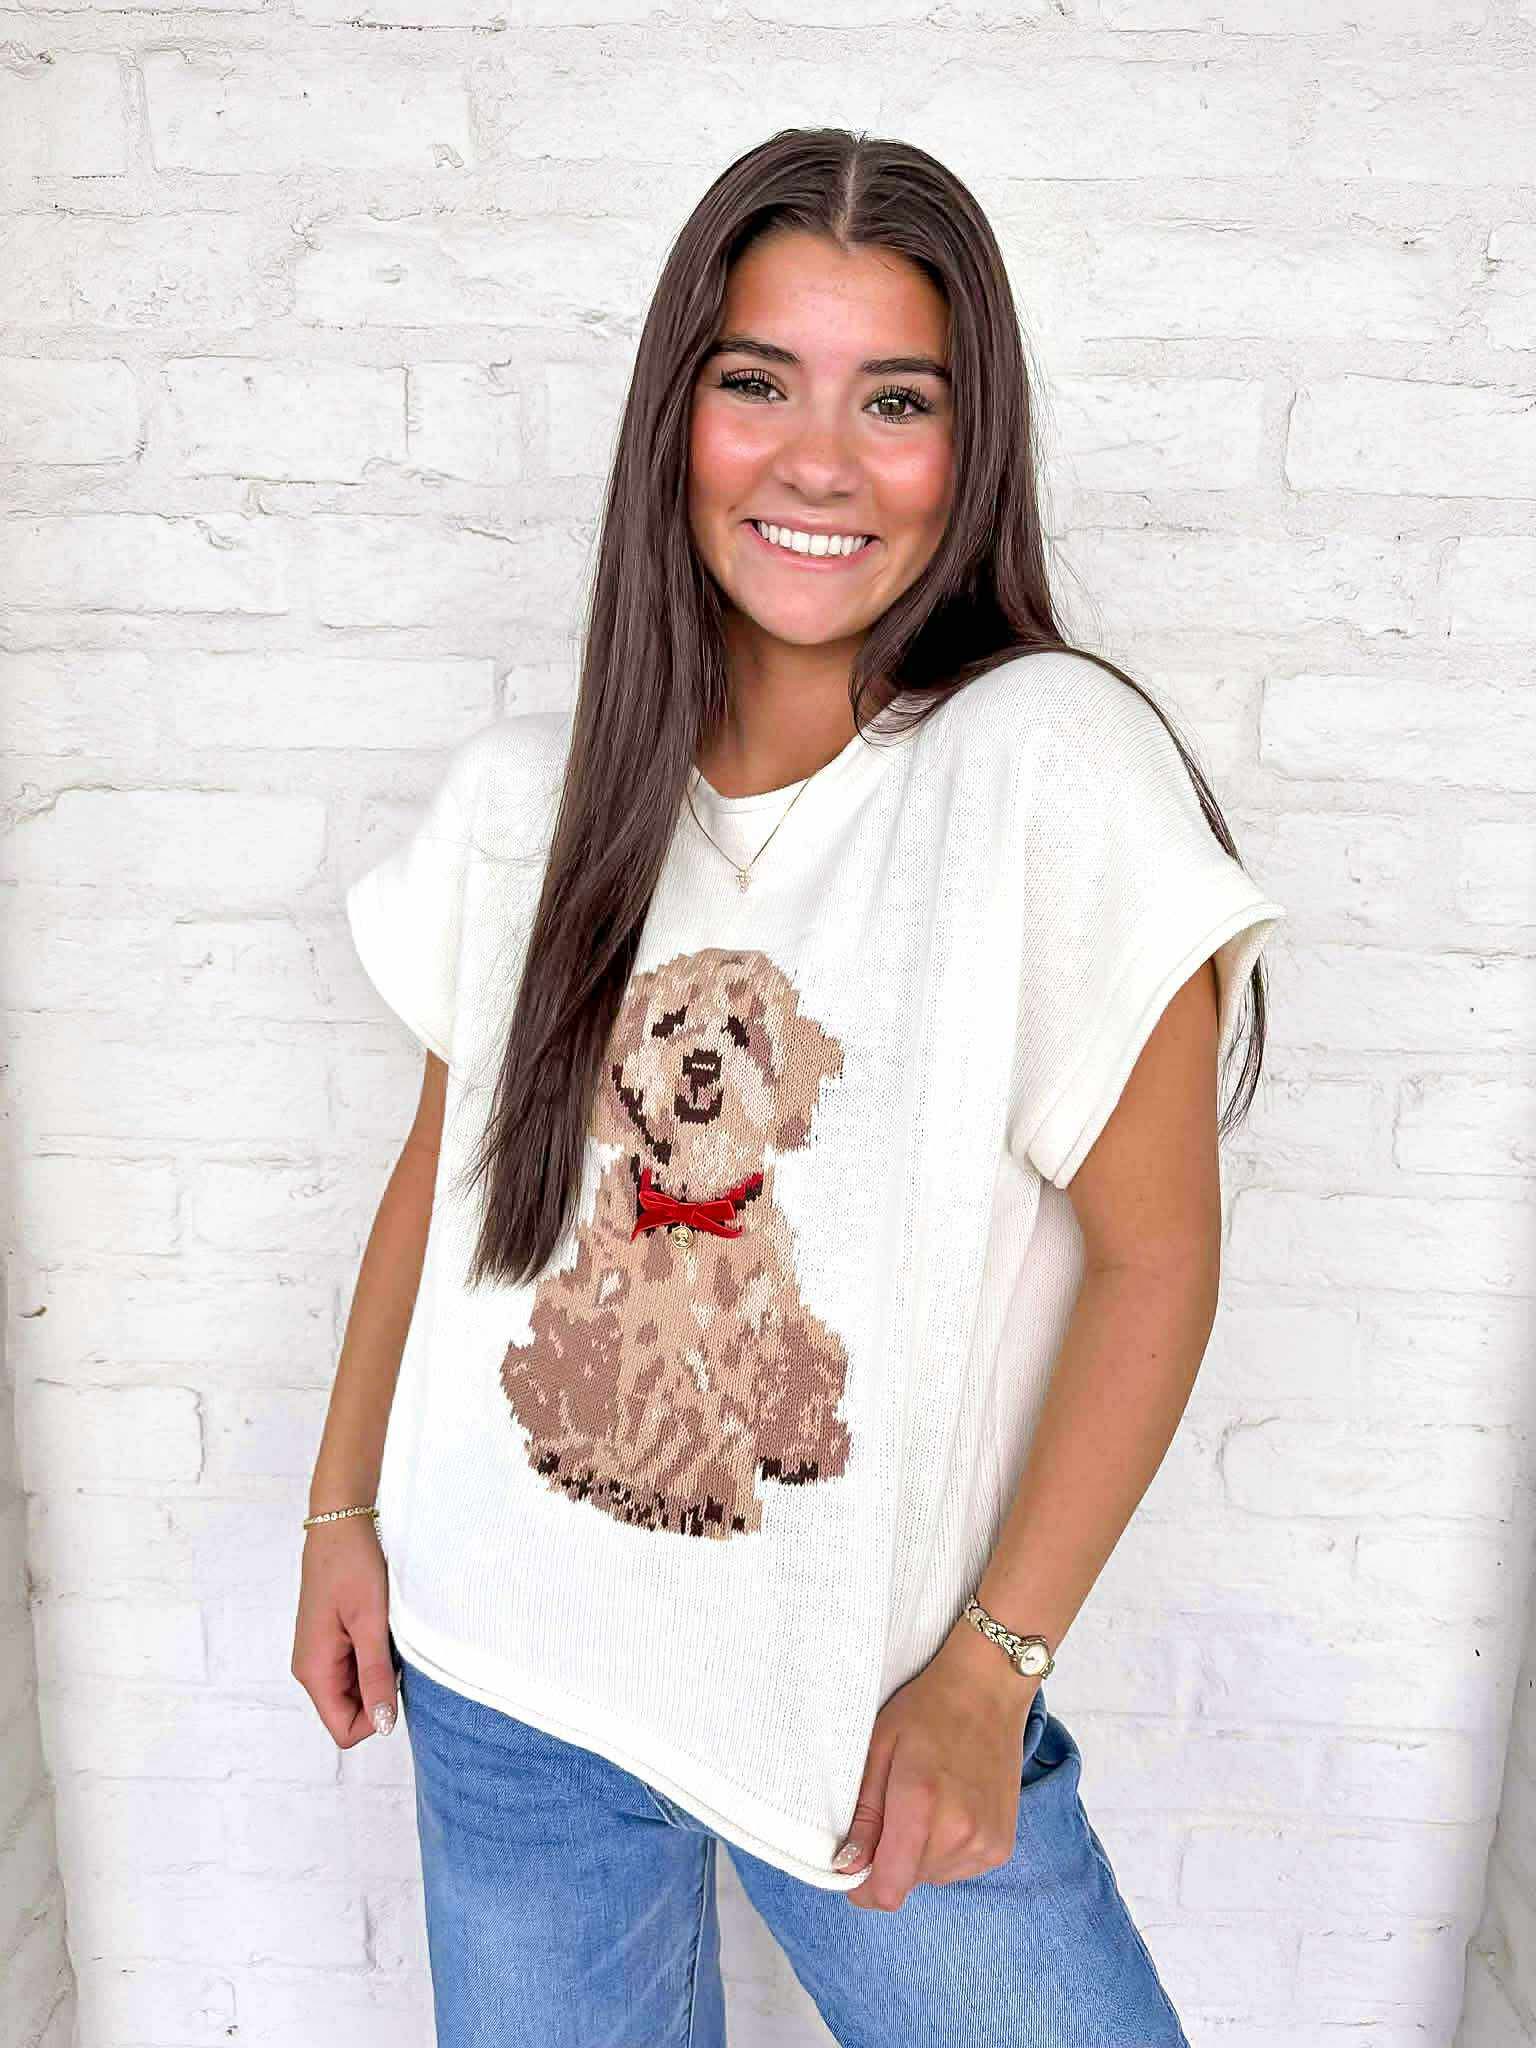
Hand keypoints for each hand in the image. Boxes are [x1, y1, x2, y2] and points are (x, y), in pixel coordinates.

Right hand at [291, 1515, 398, 1747]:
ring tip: (386, 1633)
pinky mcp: (329, 1641)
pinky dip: (374, 1656)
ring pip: (355, 1690)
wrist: (340, 1523)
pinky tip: (381, 1627)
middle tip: (393, 1648)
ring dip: (378, 1671)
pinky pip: (354, 1667)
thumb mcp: (370, 1622)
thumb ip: (375, 1675)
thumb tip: (383, 1725)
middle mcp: (311, 1669)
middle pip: (350, 1712)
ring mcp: (319, 1655)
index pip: (345, 1730)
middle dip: (379, 1690)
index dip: (376, 1716)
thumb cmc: (352, 1566)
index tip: (394, 1675)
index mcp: (314, 1671)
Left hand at [836, 1625, 1035, 1912]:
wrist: (987, 1690)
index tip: (855, 1861)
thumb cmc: (927, 1711)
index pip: (887, 1891)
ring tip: (926, 1801)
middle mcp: (959, 1834)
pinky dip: (946, 1850)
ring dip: (919, 1854)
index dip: (862, 1886)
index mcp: (920, 1806)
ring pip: (931, 1878)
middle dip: (890, 1858)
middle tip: (895, 1806)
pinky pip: (958, 1869)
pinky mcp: (1002, 1847)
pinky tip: (950, 1809)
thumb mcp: (878, 1748)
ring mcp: (986, 1843)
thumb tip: (847, 1868)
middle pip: (906, 1883)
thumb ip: (863, 1815)